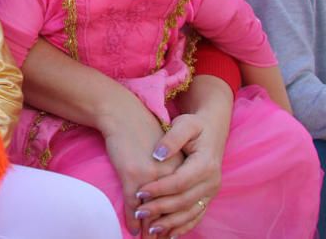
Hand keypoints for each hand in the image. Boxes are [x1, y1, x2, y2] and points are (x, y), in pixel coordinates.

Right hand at [99, 103, 182, 235]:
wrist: (124, 113)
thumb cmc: (144, 130)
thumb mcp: (169, 147)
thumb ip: (174, 168)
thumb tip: (174, 192)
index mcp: (183, 167)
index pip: (185, 201)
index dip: (178, 221)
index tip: (173, 234)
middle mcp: (170, 174)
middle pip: (170, 209)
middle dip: (164, 229)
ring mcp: (151, 176)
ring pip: (152, 210)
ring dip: (149, 228)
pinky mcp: (132, 174)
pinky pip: (133, 203)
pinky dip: (133, 218)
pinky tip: (133, 229)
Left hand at [133, 112, 225, 238]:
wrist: (212, 128)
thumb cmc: (194, 125)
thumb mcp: (184, 124)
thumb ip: (172, 139)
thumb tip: (158, 154)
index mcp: (205, 164)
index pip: (180, 182)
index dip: (159, 189)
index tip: (139, 192)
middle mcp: (212, 181)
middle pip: (184, 201)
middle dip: (161, 209)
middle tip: (139, 214)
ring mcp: (211, 190)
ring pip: (191, 212)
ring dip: (171, 223)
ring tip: (151, 230)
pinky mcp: (208, 195)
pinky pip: (197, 215)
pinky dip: (183, 226)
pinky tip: (169, 235)